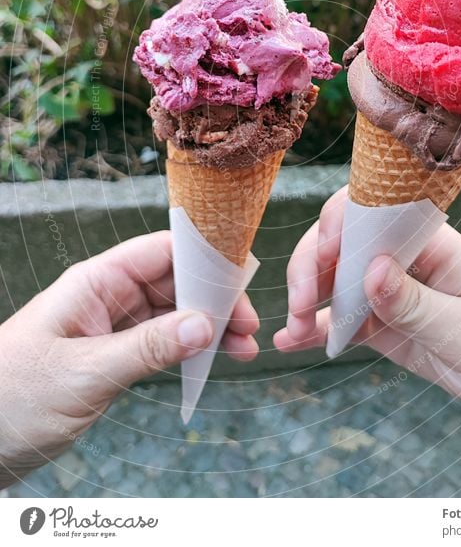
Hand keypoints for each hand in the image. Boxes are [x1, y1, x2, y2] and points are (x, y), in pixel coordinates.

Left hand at [0, 231, 258, 485]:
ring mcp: (113, 327)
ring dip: (209, 327)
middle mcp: (107, 297)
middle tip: (248, 323)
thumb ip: (145, 349)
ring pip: (173, 313)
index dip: (203, 257)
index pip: (160, 252)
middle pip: (174, 282)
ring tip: (244, 347)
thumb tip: (204, 326)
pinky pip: (162, 342)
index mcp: (95, 282)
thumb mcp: (83, 373)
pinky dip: (190, 349)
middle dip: (214, 299)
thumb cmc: (12, 398)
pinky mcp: (115, 355)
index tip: (240, 274)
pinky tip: (214, 359)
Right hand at [275, 187, 460, 446]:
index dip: (339, 224)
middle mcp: (407, 259)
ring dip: (308, 299)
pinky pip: (347, 320)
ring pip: (337, 281)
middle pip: (344, 243)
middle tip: (298, 309)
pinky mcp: (389, 325)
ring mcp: (395, 292)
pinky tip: (292, 341)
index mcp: (433, 242)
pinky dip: (320, 328)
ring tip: (291, 330)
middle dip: (311, 268)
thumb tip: (368, 267)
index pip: (375, 211)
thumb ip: (414, 303)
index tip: (323, 255)